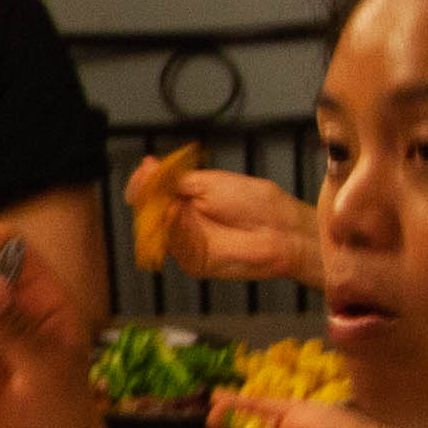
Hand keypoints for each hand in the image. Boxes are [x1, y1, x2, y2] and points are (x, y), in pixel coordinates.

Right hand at [129, 158, 322, 289]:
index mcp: (186, 199)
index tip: (147, 166)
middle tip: (147, 178)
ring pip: (156, 228)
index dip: (146, 180)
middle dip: (144, 193)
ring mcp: (186, 242)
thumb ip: (178, 181)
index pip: (154, 191)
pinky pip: (174, 245)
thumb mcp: (211, 183)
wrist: (282, 230)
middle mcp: (182, 221)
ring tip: (163, 193)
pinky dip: (171, 228)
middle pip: (148, 210)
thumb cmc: (256, 203)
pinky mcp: (193, 261)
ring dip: (155, 209)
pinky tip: (172, 212)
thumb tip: (148, 167)